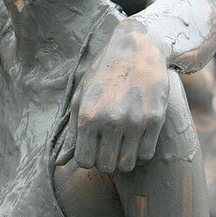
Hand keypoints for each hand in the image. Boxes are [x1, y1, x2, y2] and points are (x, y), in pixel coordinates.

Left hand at [57, 21, 169, 172]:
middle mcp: (111, 120)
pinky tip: (136, 138)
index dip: (87, 159)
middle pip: (106, 166)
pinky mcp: (155, 119)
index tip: (92, 149)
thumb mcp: (81, 97)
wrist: (136, 49)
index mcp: (88, 115)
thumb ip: (71, 131)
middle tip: (107, 148)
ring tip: (121, 144)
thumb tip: (60, 162)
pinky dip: (140, 152)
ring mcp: (135, 120)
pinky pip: (147, 154)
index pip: (84, 161)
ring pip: (127, 164)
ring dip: (123, 159)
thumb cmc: (103, 74)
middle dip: (105, 161)